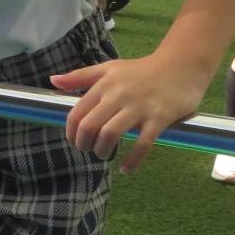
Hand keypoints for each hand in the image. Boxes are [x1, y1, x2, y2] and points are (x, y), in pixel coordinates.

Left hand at [50, 52, 207, 172]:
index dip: (71, 133)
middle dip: (83, 144)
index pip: (77, 114)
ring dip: (102, 151)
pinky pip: (142, 144)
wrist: (181, 65)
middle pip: (90, 126)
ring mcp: (139, 107)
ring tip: (104, 154)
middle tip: (88, 150)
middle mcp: (118, 96)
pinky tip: (125, 169)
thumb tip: (53, 80)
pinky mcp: (159, 118)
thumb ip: (80, 76)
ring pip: (110, 134)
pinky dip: (131, 161)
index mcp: (103, 86)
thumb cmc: (141, 70)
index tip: (75, 142)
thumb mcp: (108, 69)